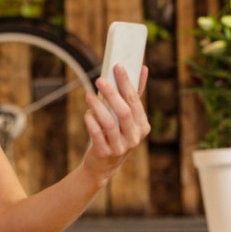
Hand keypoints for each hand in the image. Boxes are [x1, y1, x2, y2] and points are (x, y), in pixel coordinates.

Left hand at [82, 64, 150, 183]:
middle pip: (124, 112)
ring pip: (109, 123)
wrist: (104, 165)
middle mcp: (134, 137)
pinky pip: (96, 134)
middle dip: (112, 94)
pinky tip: (87, 113)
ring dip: (98, 107)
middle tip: (99, 79)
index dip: (127, 83)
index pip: (135, 101)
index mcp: (142, 126)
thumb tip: (143, 68)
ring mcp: (120, 147)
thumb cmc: (116, 134)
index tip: (118, 66)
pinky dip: (91, 121)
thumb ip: (134, 95)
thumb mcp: (128, 118)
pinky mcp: (104, 153)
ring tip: (89, 96)